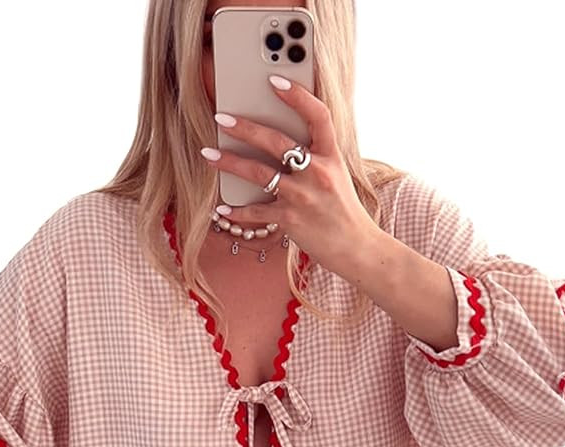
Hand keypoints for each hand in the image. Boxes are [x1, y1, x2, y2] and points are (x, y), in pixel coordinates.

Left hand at [202, 74, 379, 277]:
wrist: (355, 247)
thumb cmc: (342, 209)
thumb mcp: (337, 175)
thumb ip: (315, 156)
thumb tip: (281, 141)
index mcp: (331, 155)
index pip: (317, 115)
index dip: (297, 95)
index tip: (275, 80)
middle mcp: (317, 172)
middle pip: (277, 141)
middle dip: (245, 127)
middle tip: (222, 118)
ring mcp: (302, 196)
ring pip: (258, 173)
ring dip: (229, 162)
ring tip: (209, 155)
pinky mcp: (290, 219)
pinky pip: (255, 212)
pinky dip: (236, 210)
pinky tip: (222, 207)